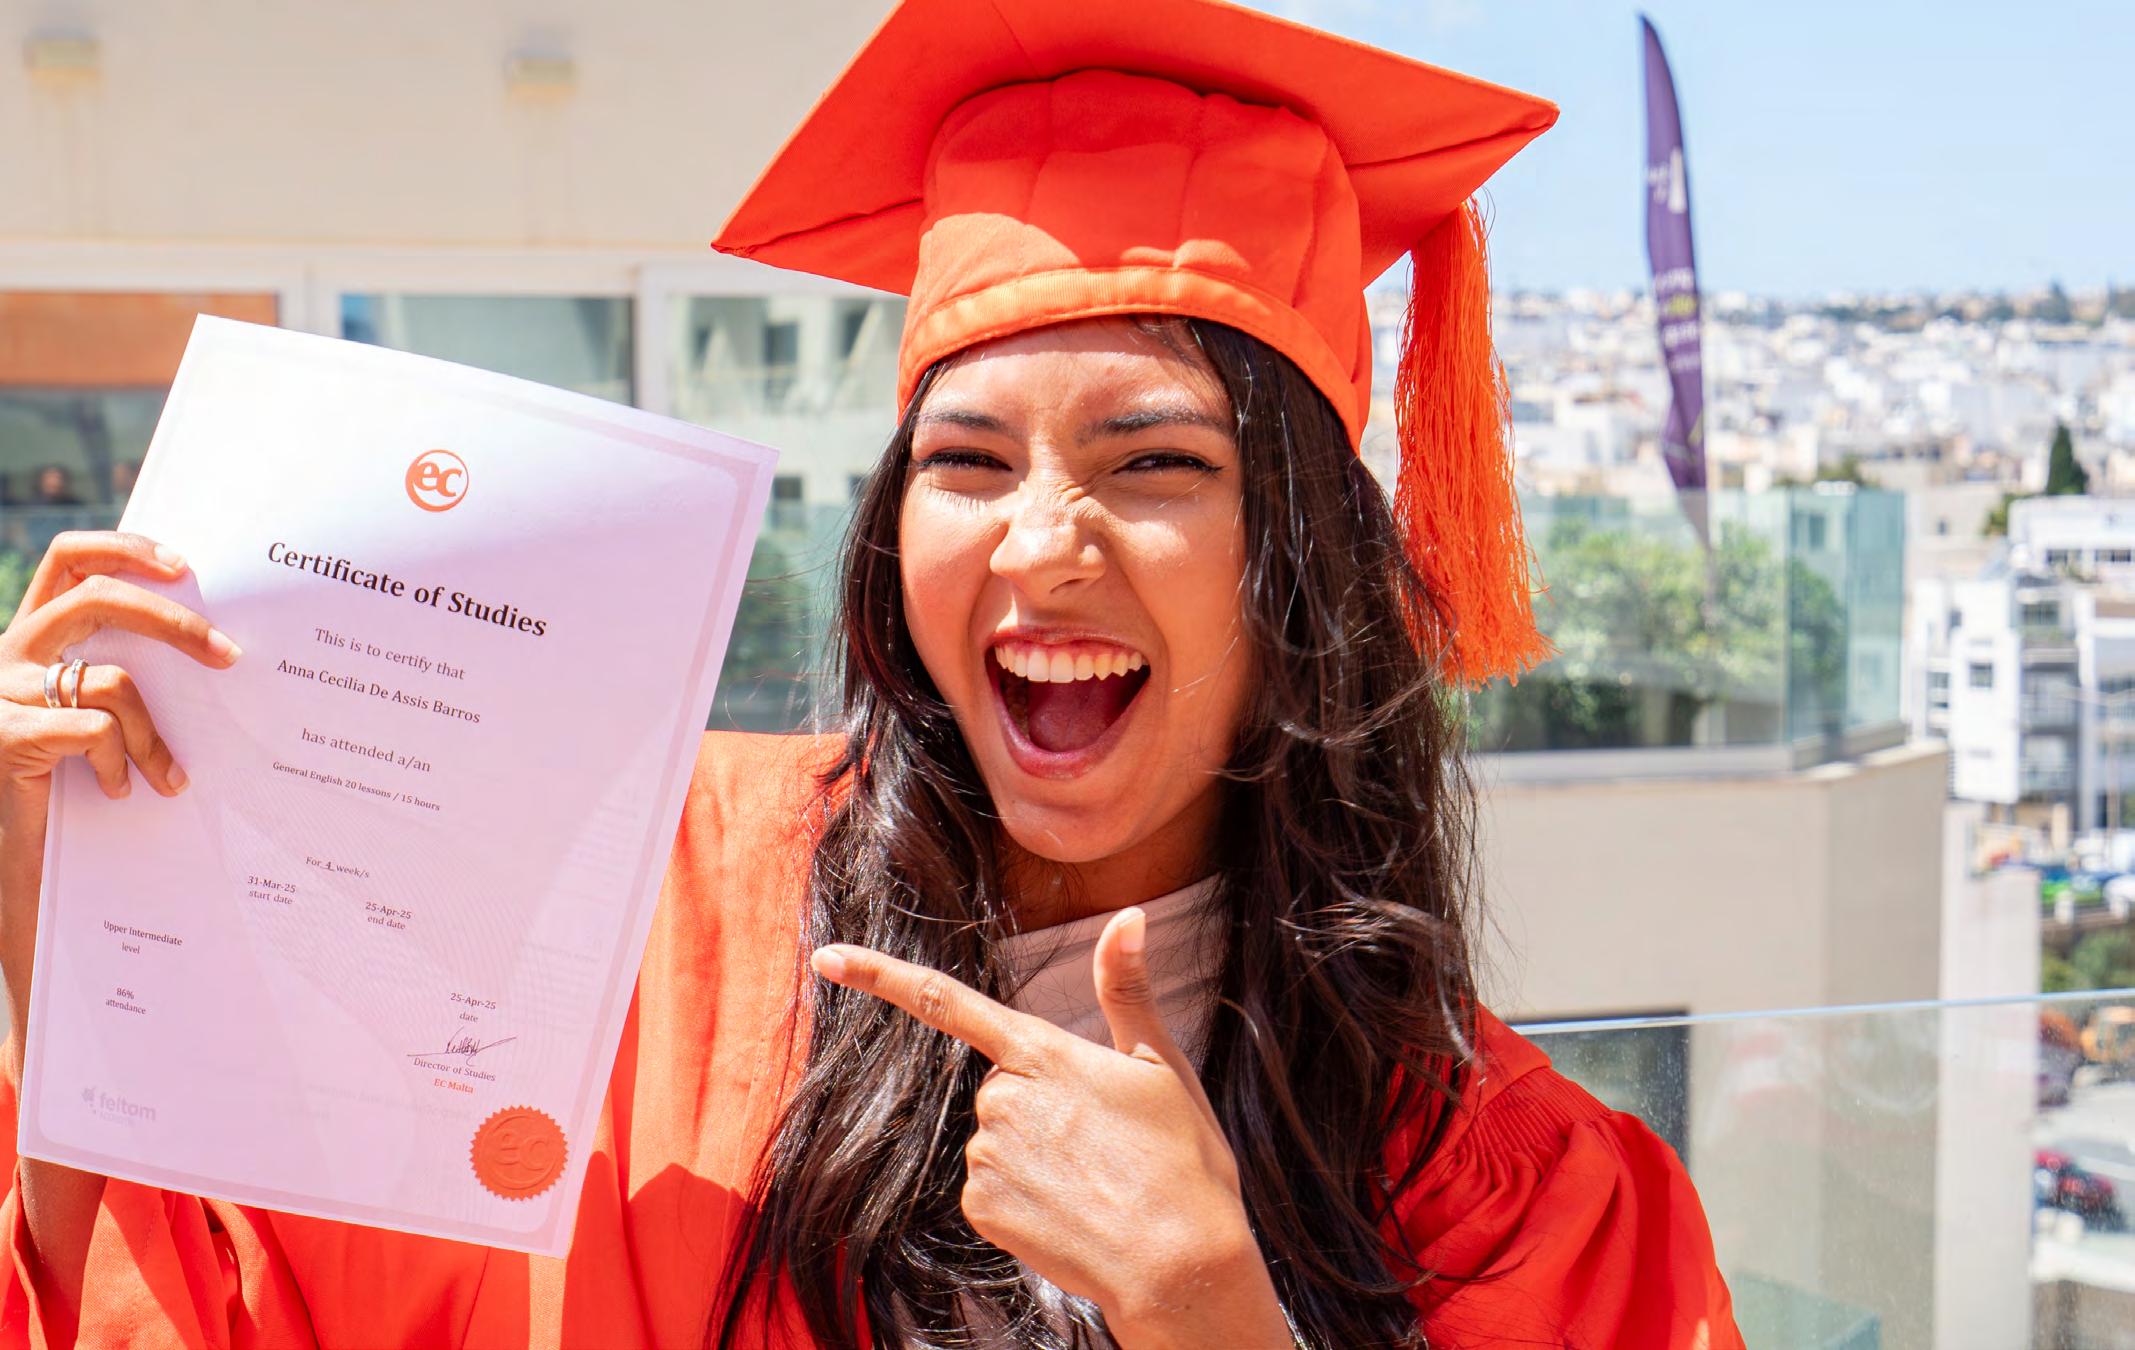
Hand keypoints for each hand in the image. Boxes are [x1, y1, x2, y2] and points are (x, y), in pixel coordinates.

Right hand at [0, 531, 238, 1045]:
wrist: (13, 858)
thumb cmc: (68, 788)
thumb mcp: (101, 720)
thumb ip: (135, 680)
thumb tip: (219, 653)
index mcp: (36, 635)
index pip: (70, 559)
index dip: (125, 548)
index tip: (186, 565)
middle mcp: (12, 652)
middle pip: (96, 596)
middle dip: (172, 620)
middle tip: (228, 655)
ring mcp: (3, 694)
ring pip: (108, 677)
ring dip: (154, 730)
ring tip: (169, 776)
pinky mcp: (6, 739)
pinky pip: (92, 730)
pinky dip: (120, 761)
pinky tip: (118, 790)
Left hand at [811, 907, 1293, 1349]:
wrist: (1179, 1265)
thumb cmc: (1182, 1161)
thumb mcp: (1162, 1064)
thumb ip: (1127, 987)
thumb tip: (1130, 914)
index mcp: (1040, 1051)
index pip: (944, 1000)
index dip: (878, 975)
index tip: (826, 958)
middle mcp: (1000, 1098)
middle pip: (1000, 1089)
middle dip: (1039, 1109)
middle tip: (1104, 1144)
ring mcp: (984, 1155)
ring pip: (996, 1142)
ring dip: (1035, 1158)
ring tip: (1096, 1183)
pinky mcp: (978, 1208)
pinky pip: (991, 1191)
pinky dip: (1025, 1202)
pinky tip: (1070, 1214)